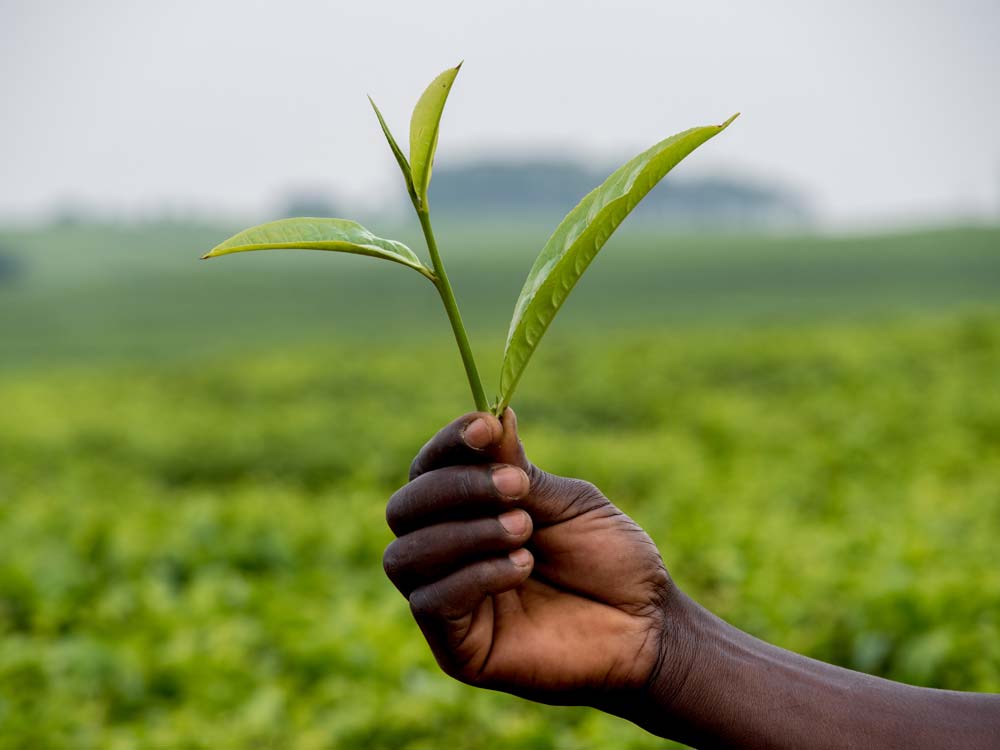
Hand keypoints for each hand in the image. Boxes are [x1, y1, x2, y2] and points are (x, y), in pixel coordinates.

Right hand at [383, 409, 676, 705]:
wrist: (648, 626)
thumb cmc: (609, 561)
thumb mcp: (566, 502)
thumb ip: (518, 468)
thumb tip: (491, 413)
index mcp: (467, 513)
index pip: (427, 471)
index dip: (448, 444)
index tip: (485, 427)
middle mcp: (447, 554)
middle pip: (403, 510)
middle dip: (455, 488)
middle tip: (516, 487)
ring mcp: (448, 603)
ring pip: (405, 557)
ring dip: (464, 532)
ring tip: (524, 529)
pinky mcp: (457, 648)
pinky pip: (430, 604)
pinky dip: (474, 575)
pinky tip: (522, 567)